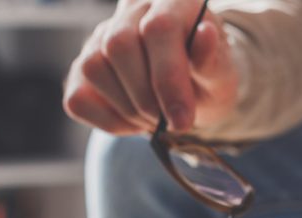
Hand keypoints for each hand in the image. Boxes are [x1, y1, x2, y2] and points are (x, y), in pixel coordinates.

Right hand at [63, 0, 238, 134]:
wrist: (192, 89)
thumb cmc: (207, 78)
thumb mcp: (222, 75)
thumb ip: (213, 60)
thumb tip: (205, 35)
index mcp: (173, 0)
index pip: (158, 28)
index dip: (168, 78)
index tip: (182, 119)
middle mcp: (132, 9)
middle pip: (119, 45)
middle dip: (146, 97)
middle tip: (169, 121)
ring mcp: (100, 36)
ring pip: (93, 68)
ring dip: (128, 110)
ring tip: (155, 119)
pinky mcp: (82, 68)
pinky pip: (79, 98)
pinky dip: (109, 121)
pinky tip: (134, 121)